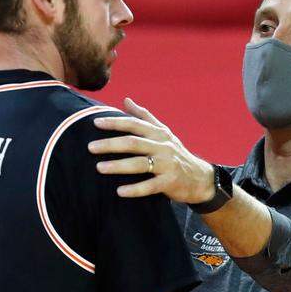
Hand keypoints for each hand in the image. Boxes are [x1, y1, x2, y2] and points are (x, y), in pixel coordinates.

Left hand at [89, 98, 215, 203]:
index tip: (95, 122)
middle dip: (110, 144)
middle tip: (90, 147)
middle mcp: (162, 146)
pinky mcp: (169, 182)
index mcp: (158, 133)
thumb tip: (126, 100)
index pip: (134, 124)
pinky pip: (150, 186)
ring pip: (139, 164)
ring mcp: (167, 164)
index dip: (115, 122)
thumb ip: (144, 117)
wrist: (200, 178)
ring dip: (118, 165)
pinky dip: (135, 189)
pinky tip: (119, 191)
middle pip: (133, 143)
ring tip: (99, 167)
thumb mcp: (163, 133)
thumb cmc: (176, 153)